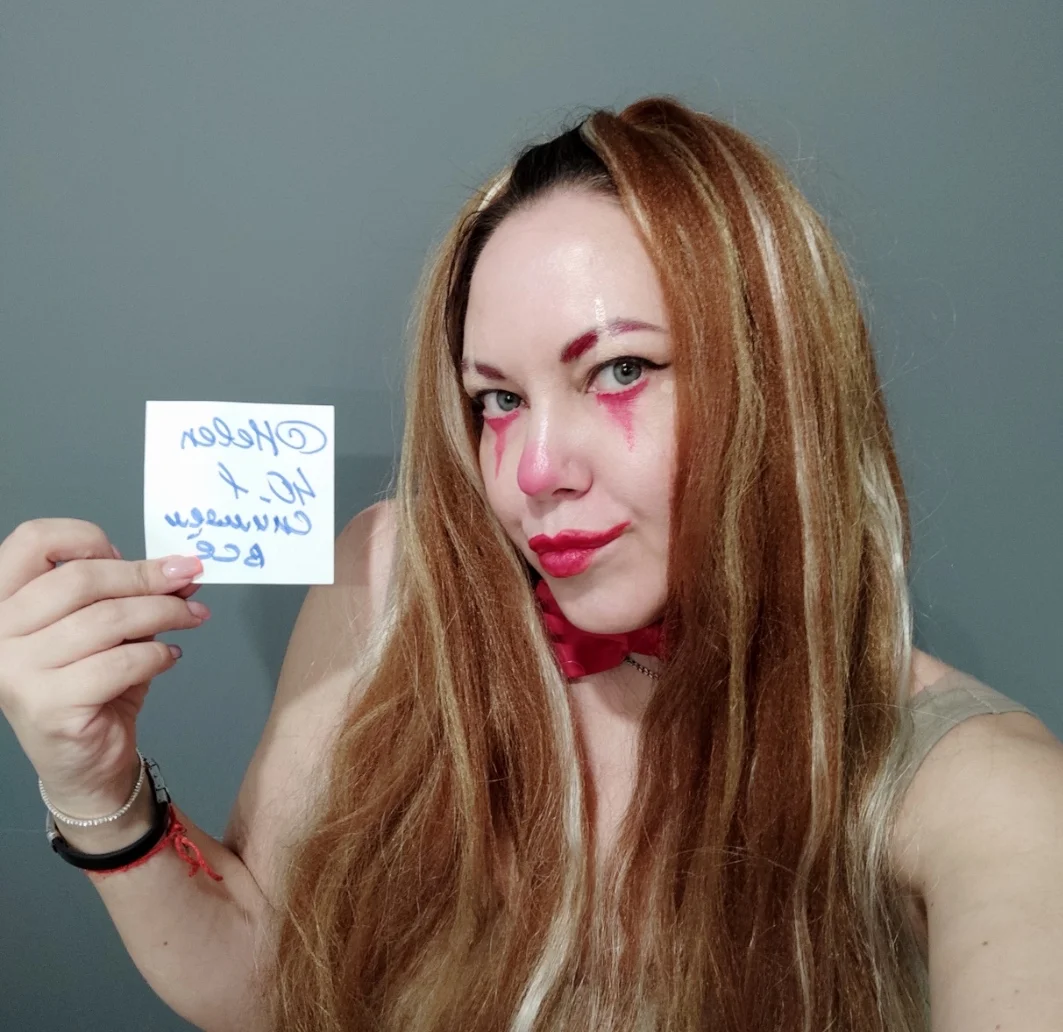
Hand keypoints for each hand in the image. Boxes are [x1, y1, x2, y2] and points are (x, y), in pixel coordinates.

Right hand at [0, 518, 208, 817]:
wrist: (82, 762)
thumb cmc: (90, 686)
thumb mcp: (105, 627)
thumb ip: (129, 593)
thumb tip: (179, 568)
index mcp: (1, 602)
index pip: (33, 540)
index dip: (87, 538)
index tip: (130, 555)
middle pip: (82, 578)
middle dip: (146, 576)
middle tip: (187, 579)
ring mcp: (17, 670)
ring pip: (108, 619)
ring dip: (164, 612)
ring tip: (191, 617)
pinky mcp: (50, 704)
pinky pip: (120, 661)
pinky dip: (156, 654)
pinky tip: (169, 657)